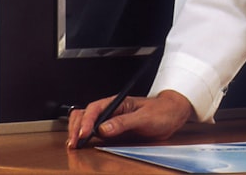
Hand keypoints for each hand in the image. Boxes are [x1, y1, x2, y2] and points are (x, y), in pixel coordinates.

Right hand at [66, 90, 192, 148]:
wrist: (172, 115)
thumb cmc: (161, 111)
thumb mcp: (144, 117)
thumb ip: (123, 122)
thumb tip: (104, 128)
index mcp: (117, 102)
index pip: (95, 109)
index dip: (86, 121)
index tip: (83, 134)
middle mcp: (111, 110)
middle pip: (85, 113)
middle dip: (76, 127)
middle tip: (74, 142)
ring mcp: (111, 119)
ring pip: (86, 121)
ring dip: (77, 131)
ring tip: (74, 144)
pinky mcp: (113, 129)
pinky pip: (94, 131)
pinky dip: (85, 136)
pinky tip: (82, 143)